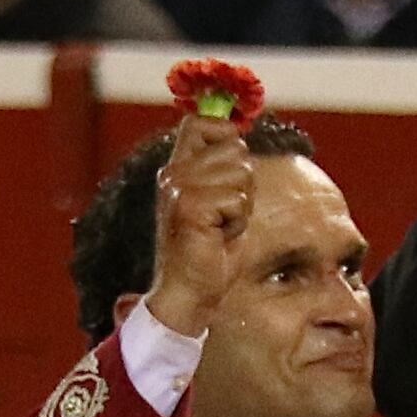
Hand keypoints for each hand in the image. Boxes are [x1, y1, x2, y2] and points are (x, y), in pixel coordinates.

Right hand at [146, 115, 257, 336]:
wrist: (189, 294)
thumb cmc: (208, 251)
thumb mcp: (215, 200)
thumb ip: (222, 168)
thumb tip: (239, 136)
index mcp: (176, 168)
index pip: (200, 123)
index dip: (225, 135)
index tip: (228, 168)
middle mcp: (173, 174)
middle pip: (235, 148)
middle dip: (243, 183)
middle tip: (223, 214)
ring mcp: (180, 189)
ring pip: (241, 173)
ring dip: (242, 204)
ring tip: (220, 226)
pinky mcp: (191, 208)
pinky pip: (238, 199)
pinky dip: (238, 221)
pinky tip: (219, 237)